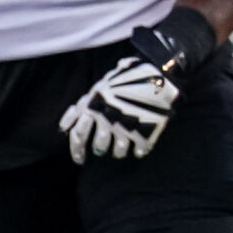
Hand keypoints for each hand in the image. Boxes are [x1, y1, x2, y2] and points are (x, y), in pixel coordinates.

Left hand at [59, 56, 180, 161]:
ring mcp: (124, 128)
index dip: (76, 149)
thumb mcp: (106, 81)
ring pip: (117, 151)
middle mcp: (106, 119)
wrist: (159, 75)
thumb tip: (72, 115)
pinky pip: (138, 150)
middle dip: (96, 151)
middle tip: (94, 154)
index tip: (79, 158)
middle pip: (97, 145)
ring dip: (117, 152)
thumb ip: (90, 98)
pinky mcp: (143, 134)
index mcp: (95, 106)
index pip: (77, 134)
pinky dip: (139, 150)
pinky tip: (140, 148)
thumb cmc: (131, 74)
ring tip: (119, 150)